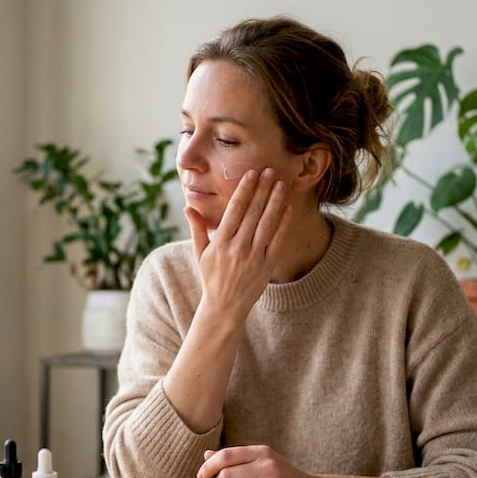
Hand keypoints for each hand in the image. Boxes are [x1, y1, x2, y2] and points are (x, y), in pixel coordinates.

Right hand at [185, 168, 293, 320]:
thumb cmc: (211, 278)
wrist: (225, 307)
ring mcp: (254, 256)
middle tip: (270, 170)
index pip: (235, 209)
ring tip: (281, 183)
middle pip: (253, 212)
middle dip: (262, 189)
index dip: (244, 190)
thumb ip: (197, 228)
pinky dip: (284, 223)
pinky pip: (278, 240)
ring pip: (267, 223)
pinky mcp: (267, 265)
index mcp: (221, 242)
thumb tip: (188, 206)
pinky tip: (288, 208)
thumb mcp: (199, 253)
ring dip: (275, 201)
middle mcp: (238, 247)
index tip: (251, 173)